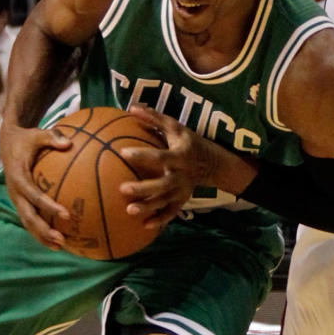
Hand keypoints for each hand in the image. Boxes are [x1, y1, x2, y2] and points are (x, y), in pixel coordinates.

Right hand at [0, 122, 71, 248]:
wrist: (8, 141)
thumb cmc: (26, 138)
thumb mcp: (37, 133)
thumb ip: (52, 137)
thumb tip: (69, 143)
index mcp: (18, 176)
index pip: (34, 195)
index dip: (48, 206)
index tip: (65, 214)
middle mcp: (15, 191)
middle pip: (28, 216)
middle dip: (43, 230)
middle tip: (61, 240)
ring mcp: (16, 198)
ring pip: (27, 222)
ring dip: (42, 236)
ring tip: (60, 246)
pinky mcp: (20, 201)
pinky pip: (29, 219)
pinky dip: (40, 231)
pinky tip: (56, 240)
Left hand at [116, 104, 206, 229]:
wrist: (212, 163)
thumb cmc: (188, 142)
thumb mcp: (175, 127)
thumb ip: (154, 118)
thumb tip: (131, 108)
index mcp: (179, 156)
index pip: (159, 156)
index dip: (142, 155)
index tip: (123, 153)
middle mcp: (181, 175)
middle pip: (161, 184)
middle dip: (143, 188)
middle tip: (122, 188)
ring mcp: (182, 190)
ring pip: (164, 201)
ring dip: (148, 207)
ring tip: (129, 210)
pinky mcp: (182, 201)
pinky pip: (171, 213)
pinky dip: (160, 220)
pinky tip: (145, 226)